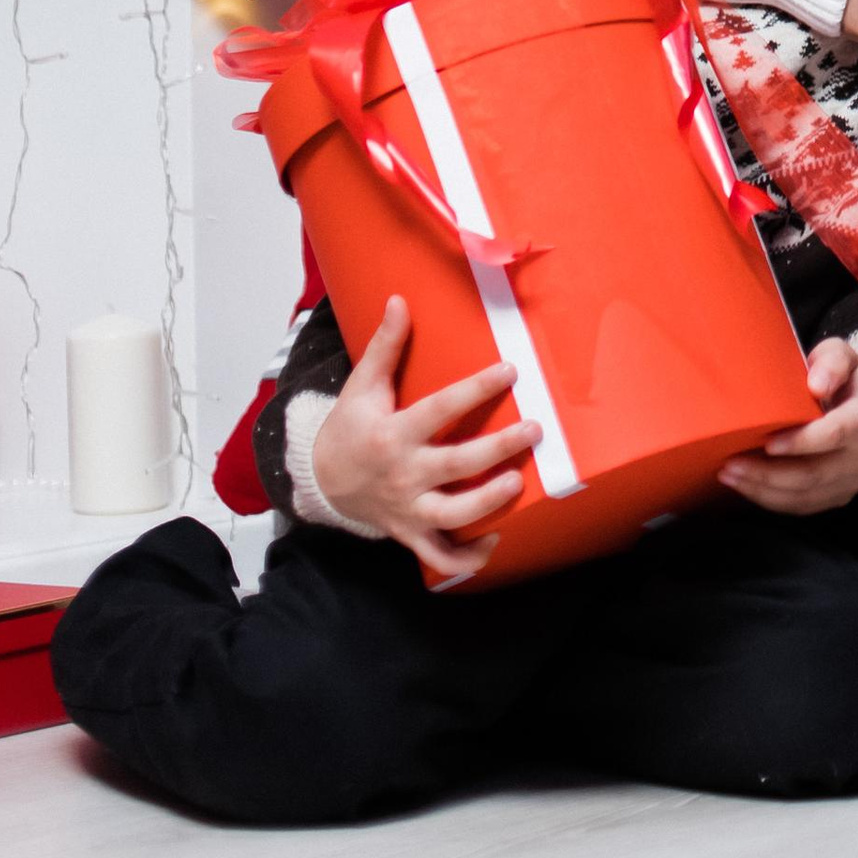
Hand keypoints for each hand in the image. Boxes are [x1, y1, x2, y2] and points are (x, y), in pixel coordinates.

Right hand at [308, 296, 538, 582]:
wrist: (322, 481)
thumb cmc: (351, 427)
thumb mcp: (362, 385)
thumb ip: (384, 345)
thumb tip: (398, 300)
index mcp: (392, 434)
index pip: (440, 409)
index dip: (476, 390)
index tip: (509, 370)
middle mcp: (402, 474)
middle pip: (456, 466)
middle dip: (498, 449)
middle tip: (534, 430)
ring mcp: (406, 509)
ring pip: (451, 516)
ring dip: (486, 504)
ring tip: (518, 482)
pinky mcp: (409, 533)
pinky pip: (438, 555)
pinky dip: (465, 558)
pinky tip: (495, 542)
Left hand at [719, 334, 857, 515]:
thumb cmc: (840, 377)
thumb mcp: (840, 355)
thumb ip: (832, 363)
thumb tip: (817, 385)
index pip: (833, 436)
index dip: (800, 442)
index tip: (767, 442)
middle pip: (811, 475)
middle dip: (767, 473)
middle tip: (731, 464)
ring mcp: (850, 483)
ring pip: (802, 497)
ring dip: (762, 490)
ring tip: (729, 476)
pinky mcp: (836, 498)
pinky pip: (800, 507)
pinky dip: (770, 500)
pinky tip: (746, 486)